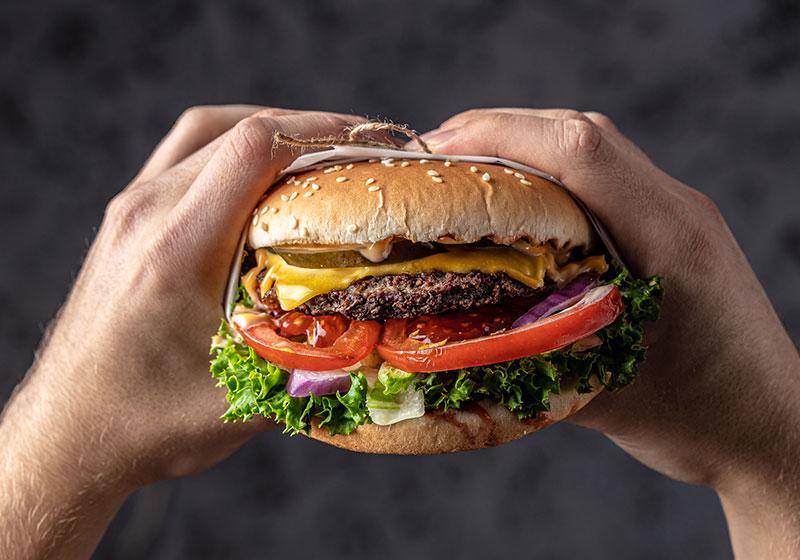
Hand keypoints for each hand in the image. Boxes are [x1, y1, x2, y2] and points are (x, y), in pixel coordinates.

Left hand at [0, 106, 362, 558]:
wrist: (71, 433)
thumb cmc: (145, 421)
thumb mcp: (240, 404)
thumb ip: (313, 373)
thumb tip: (383, 352)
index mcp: (176, 252)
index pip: (252, 150)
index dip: (321, 132)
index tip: (372, 141)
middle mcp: (147, 215)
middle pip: (238, 131)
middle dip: (311, 129)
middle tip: (365, 147)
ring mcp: (131, 211)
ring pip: (207, 133)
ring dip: (269, 129)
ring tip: (320, 149)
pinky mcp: (127, 219)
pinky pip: (185, 154)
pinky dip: (232, 147)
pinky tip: (262, 175)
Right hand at [421, 108, 799, 557]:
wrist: (773, 428)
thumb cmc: (703, 420)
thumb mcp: (605, 394)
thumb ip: (528, 359)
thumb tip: (446, 337)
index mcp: (669, 239)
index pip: (581, 151)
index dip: (500, 135)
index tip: (435, 150)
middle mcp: (677, 209)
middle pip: (581, 132)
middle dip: (498, 131)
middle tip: (433, 156)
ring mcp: (678, 212)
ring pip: (593, 146)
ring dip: (524, 145)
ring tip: (465, 169)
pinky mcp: (671, 225)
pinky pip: (604, 175)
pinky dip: (550, 171)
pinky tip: (517, 200)